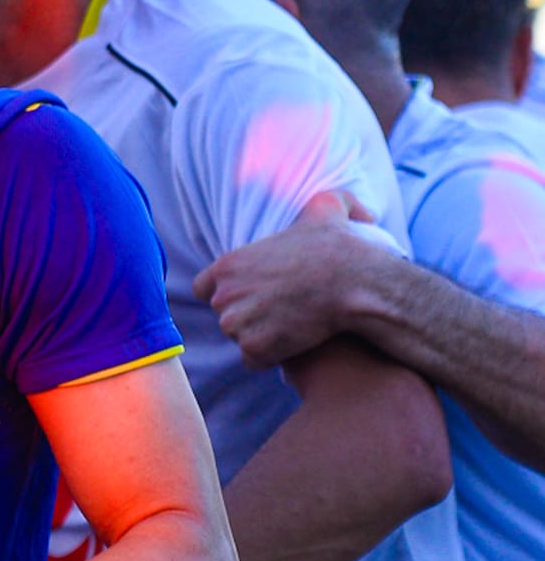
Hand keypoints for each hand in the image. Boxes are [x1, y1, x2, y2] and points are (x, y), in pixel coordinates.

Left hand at [192, 190, 374, 369]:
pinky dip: (270, 356)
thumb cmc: (338, 248)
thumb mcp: (326, 209)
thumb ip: (327, 200)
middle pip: (225, 314)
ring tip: (290, 327)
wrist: (353, 284)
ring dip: (259, 337)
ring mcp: (236, 323)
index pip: (204, 288)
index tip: (250, 296)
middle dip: (246, 316)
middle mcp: (224, 295)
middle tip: (279, 312)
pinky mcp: (255, 347)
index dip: (226, 293)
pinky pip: (254, 360)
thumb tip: (356, 209)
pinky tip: (292, 345)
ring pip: (239, 338)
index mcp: (227, 265)